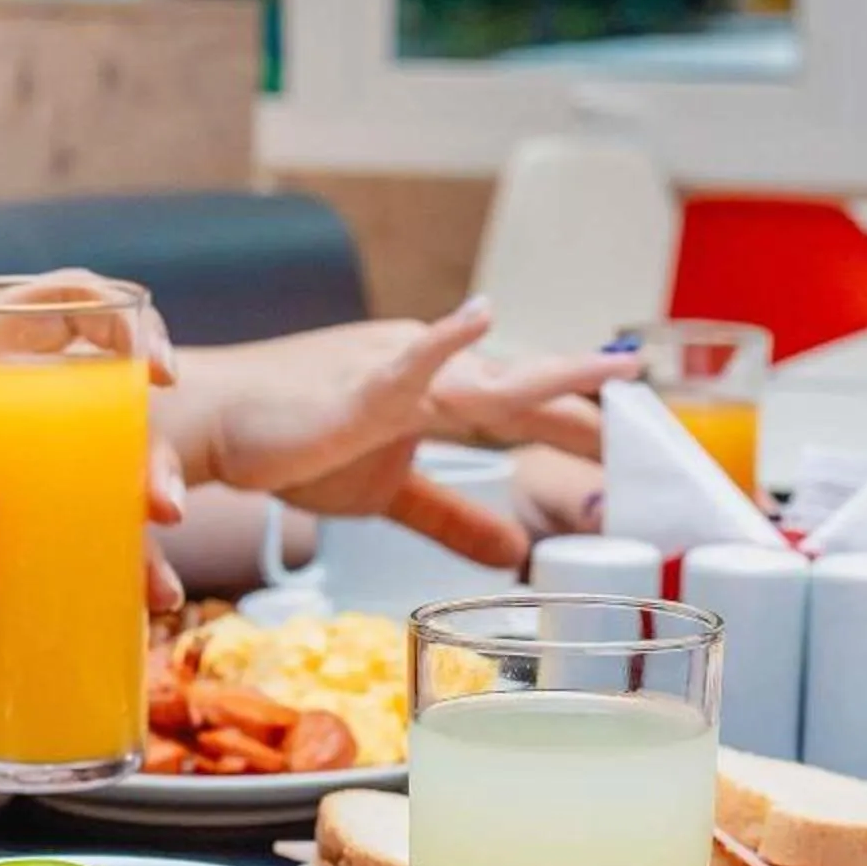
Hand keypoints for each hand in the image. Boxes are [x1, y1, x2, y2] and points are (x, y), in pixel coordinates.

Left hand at [0, 341, 183, 617]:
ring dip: (137, 524)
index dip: (120, 322)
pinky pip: (61, 544)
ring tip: (155, 577)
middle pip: (96, 408)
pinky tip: (137, 606)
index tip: (156, 369)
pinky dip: (103, 573)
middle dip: (146, 449)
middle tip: (161, 501)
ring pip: (91, 483)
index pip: (53, 308)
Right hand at [186, 303, 635, 568]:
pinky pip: (406, 363)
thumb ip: (450, 517)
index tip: (640, 447)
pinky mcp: (355, 390)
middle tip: (655, 420)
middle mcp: (428, 370)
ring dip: (555, 374)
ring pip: (489, 375)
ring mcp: (394, 373)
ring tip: (616, 368)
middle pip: (524, 390)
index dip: (581, 426)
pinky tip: (484, 316)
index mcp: (438, 392)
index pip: (525, 410)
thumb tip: (513, 549)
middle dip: (589, 404)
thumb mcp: (386, 494)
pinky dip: (445, 340)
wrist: (211, 426)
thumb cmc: (289, 443)